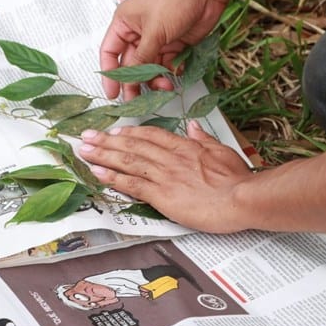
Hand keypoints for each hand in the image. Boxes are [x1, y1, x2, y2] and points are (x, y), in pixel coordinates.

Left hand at [79, 121, 252, 232]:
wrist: (241, 198)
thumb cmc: (237, 179)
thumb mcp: (222, 151)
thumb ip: (204, 139)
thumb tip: (193, 127)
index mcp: (184, 147)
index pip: (151, 136)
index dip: (130, 132)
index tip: (115, 130)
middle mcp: (169, 158)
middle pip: (132, 145)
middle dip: (106, 140)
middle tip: (86, 135)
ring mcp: (163, 176)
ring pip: (127, 161)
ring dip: (102, 155)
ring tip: (83, 150)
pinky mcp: (161, 195)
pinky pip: (131, 184)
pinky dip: (112, 177)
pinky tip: (97, 172)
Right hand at [100, 0, 227, 99]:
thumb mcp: (154, 31)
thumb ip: (142, 58)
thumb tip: (132, 78)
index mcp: (124, 23)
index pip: (110, 52)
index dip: (109, 74)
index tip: (112, 93)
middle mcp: (137, 32)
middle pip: (130, 64)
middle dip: (134, 82)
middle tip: (136, 100)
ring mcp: (156, 39)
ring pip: (149, 67)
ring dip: (155, 79)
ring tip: (164, 85)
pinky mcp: (173, 45)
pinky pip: (166, 65)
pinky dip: (170, 72)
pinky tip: (175, 73)